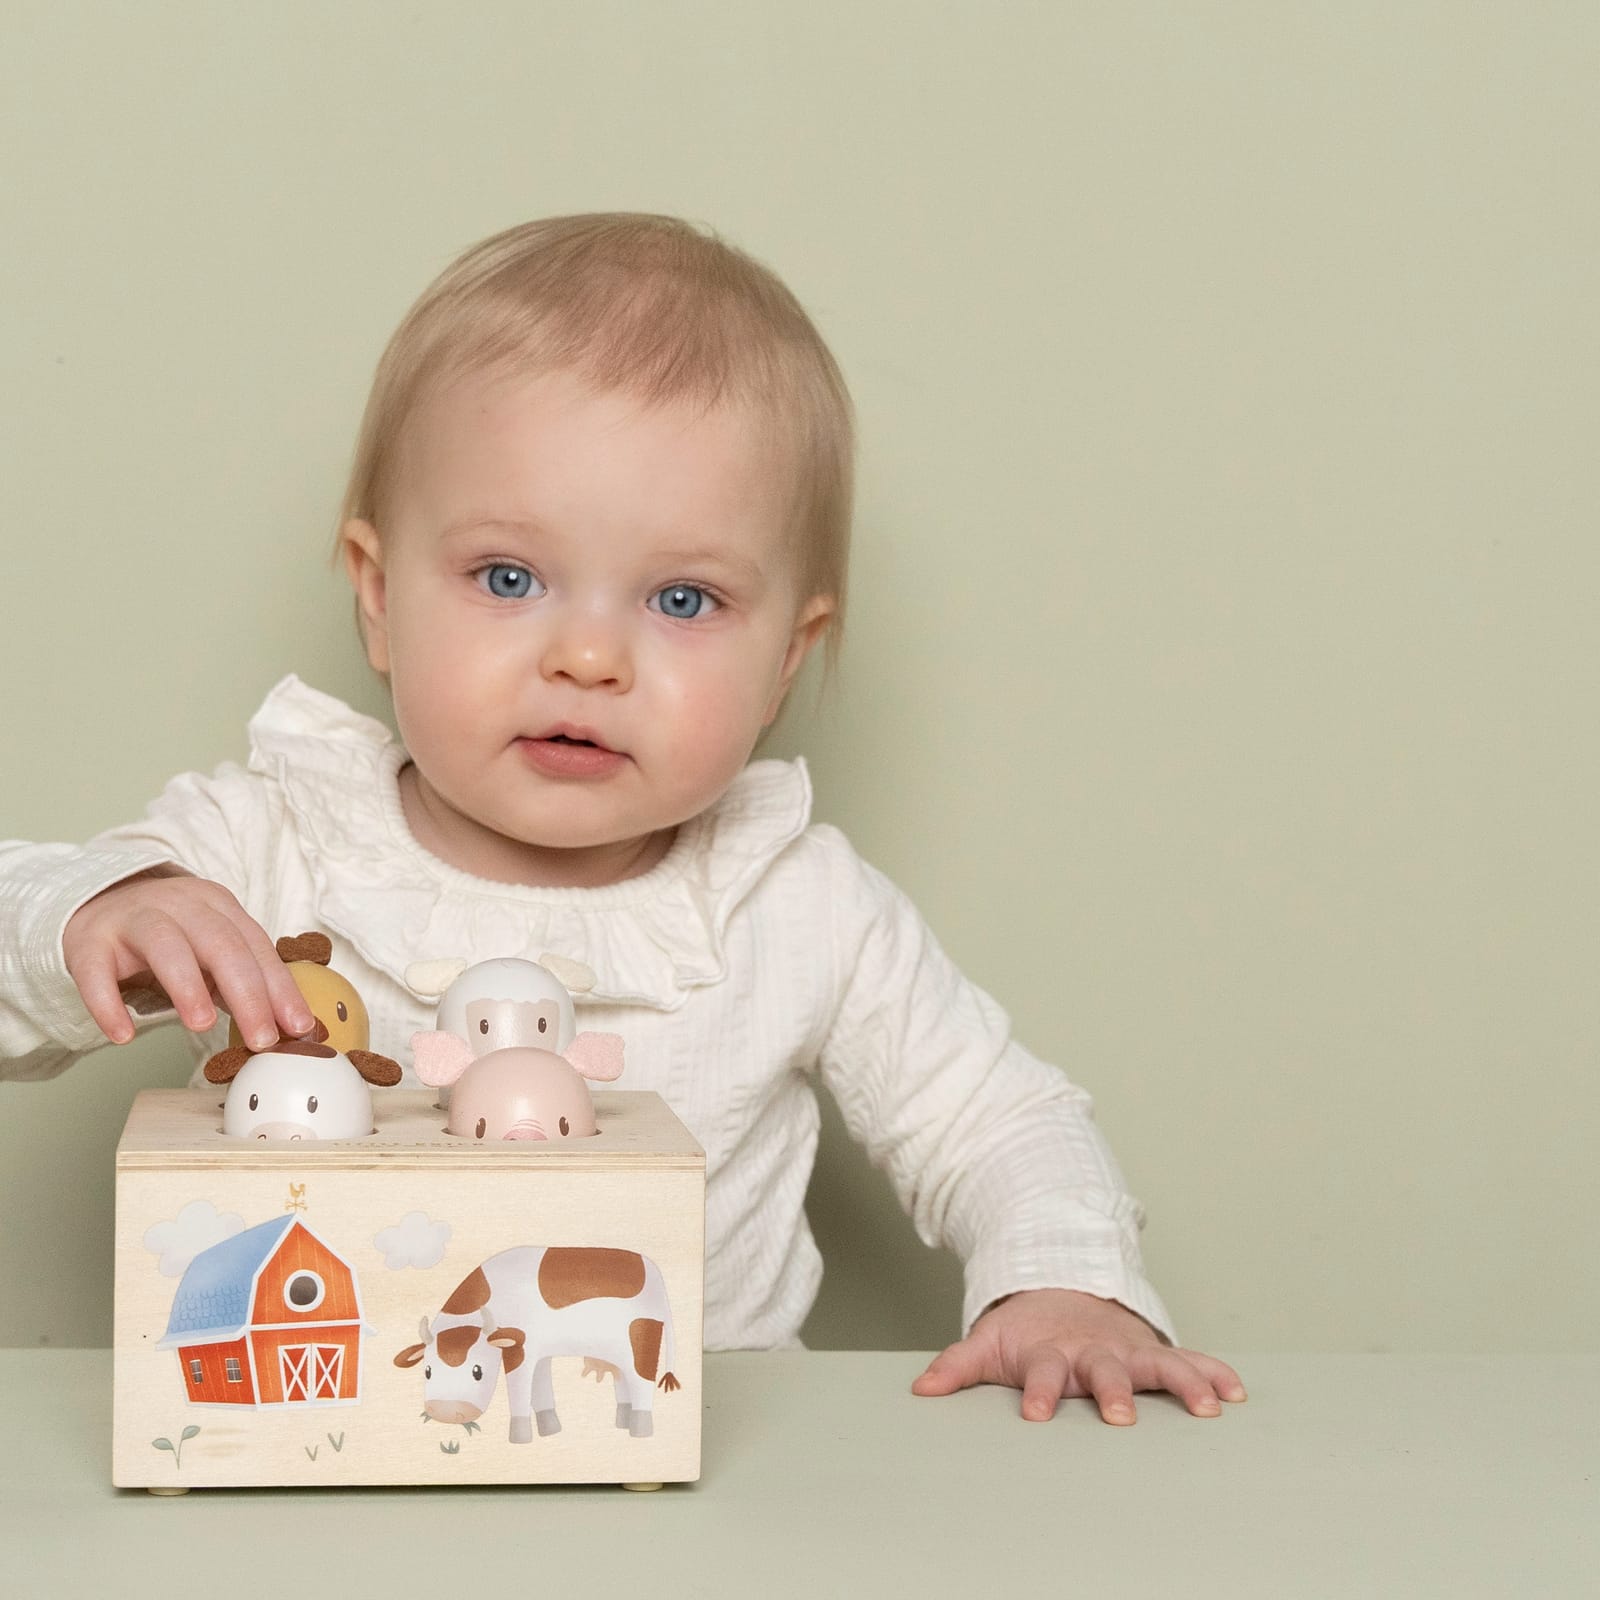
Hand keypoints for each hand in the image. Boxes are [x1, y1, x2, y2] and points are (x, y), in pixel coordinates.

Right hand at [62, 864, 313, 1049]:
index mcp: (218, 905)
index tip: (299, 1028)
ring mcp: (133, 920)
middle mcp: (180, 905)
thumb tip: (289, 1028)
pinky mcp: (90, 942)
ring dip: (188, 986)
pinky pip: (97, 973)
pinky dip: (108, 1004)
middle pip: (221, 945)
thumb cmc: (172, 937)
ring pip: (166, 946)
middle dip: (247, 994)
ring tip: (203, 1026)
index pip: (256, 947)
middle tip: (262, 1038)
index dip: (280, 988)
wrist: (99, 904)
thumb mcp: (211, 948)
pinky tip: (123, 1034)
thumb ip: (245, 979)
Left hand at [911, 1287, 1245, 1424]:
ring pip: (1158, 1365)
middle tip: (1120, 1415)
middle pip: (1104, 1371)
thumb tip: (921, 1390)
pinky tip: (1235, 1391)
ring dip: (1182, 1384)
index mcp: (1051, 1353)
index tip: (1036, 1414)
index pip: (1042, 1373)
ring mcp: (1126, 1350)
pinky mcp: (1152, 1351)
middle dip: (1112, 1391)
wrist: (1061, 1286)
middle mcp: (1093, 1351)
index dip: (1038, 1392)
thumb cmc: (1027, 1329)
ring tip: (1207, 1408)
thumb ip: (958, 1365)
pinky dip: (1213, 1372)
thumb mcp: (989, 1342)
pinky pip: (1188, 1359)